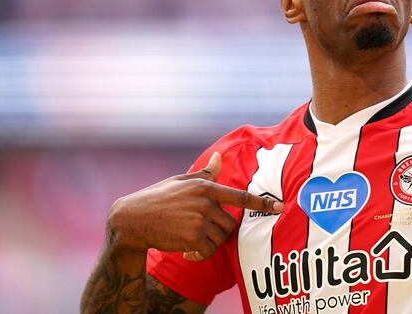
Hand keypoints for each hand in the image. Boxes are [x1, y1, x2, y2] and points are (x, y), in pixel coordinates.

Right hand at [107, 152, 281, 260]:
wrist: (131, 220)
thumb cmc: (158, 198)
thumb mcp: (181, 182)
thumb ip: (205, 174)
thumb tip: (219, 157)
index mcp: (204, 187)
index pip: (240, 196)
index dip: (262, 203)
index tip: (279, 207)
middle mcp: (205, 202)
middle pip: (230, 223)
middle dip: (219, 230)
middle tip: (199, 231)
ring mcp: (199, 220)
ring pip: (220, 238)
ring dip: (208, 243)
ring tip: (189, 239)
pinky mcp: (192, 237)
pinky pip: (208, 250)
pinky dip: (199, 254)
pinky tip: (186, 250)